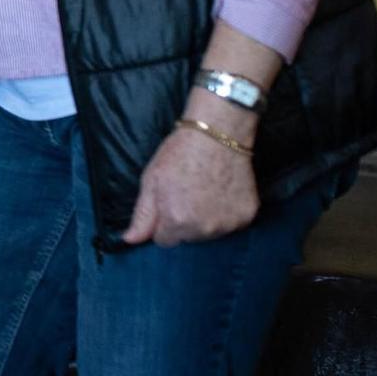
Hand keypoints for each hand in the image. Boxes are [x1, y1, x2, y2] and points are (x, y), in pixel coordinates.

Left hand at [121, 91, 259, 246]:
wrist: (217, 134)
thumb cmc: (180, 154)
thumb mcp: (151, 181)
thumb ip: (142, 215)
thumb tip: (130, 240)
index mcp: (177, 221)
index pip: (164, 241)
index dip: (163, 222)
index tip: (168, 203)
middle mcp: (204, 229)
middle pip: (188, 238)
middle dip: (184, 222)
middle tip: (187, 193)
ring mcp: (228, 224)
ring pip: (209, 233)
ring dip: (205, 220)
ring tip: (205, 191)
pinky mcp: (247, 216)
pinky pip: (230, 224)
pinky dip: (225, 213)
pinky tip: (222, 192)